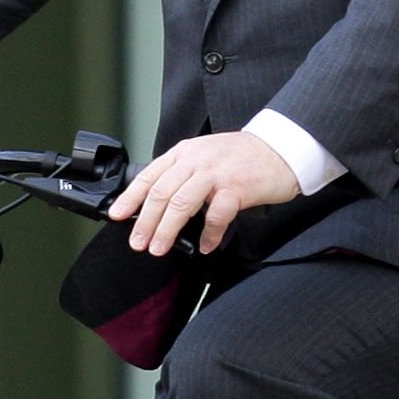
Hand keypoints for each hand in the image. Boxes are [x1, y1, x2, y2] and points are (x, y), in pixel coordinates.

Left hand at [111, 131, 300, 257]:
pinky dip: (208, 234)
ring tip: (158, 248)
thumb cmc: (243, 157)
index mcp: (184, 153)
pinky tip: (205, 246)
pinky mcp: (236, 188)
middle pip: (161, 193)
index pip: (150, 176)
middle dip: (145, 221)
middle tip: (137, 242)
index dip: (130, 198)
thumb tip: (160, 205)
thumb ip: (184, 174)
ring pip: (181, 204)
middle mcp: (196, 161)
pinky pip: (216, 215)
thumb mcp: (206, 156)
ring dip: (167, 230)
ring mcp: (216, 174)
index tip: (116, 216)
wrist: (281, 149)